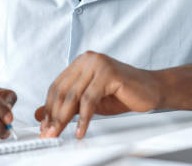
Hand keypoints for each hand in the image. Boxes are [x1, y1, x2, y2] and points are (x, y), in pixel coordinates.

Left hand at [35, 51, 161, 138]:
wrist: (151, 90)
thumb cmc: (123, 94)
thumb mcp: (89, 101)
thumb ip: (67, 105)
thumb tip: (39, 113)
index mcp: (81, 62)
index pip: (57, 85)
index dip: (48, 107)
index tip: (44, 125)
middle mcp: (88, 59)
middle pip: (63, 90)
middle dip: (54, 115)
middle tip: (49, 133)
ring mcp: (98, 64)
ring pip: (73, 95)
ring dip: (64, 118)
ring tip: (59, 133)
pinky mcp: (108, 73)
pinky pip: (89, 100)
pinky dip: (83, 119)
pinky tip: (80, 130)